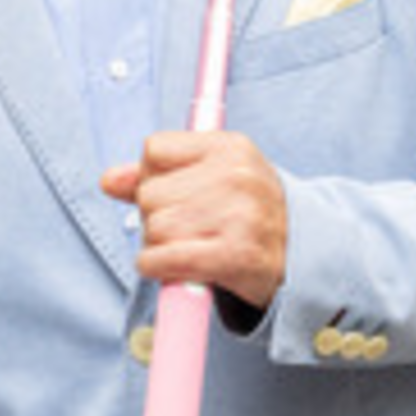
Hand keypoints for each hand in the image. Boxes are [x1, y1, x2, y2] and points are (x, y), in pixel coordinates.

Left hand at [100, 131, 287, 306]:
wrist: (306, 258)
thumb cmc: (252, 214)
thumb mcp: (216, 176)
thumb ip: (158, 173)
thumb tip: (109, 180)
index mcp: (230, 147)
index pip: (153, 149)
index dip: (153, 176)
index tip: (174, 194)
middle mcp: (235, 176)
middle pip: (149, 193)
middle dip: (156, 216)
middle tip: (185, 229)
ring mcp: (237, 215)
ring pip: (153, 227)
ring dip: (160, 245)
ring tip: (188, 247)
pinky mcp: (234, 256)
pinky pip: (161, 259)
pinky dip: (157, 267)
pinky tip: (173, 268)